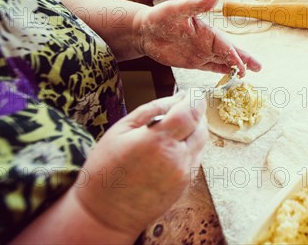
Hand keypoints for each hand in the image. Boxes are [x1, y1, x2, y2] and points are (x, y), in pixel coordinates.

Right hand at [73, 92, 207, 236]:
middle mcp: (177, 158)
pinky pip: (196, 157)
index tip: (191, 93)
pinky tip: (170, 147)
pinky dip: (189, 146)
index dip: (195, 99)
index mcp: (158, 141)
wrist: (105, 214)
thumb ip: (153, 109)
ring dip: (193, 129)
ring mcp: (184, 174)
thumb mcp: (121, 129)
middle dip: (194, 113)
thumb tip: (178, 97)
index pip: (192, 111)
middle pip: (201, 126)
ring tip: (171, 129)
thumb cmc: (105, 170)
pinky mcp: (186, 185)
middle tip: (178, 109)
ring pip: (202, 142)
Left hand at [133, 0, 260, 76]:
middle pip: (230, 53)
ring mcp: (201, 52)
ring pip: (223, 61)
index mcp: (207, 31)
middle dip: (244, 60)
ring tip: (248, 74)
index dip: (235, 57)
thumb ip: (198, 4)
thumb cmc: (159, 17)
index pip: (225, 46)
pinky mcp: (193, 61)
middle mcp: (207, 42)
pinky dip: (222, 72)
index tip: (243, 67)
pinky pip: (211, 67)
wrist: (143, 31)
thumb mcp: (178, 9)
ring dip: (236, 67)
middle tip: (259, 68)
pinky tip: (230, 75)